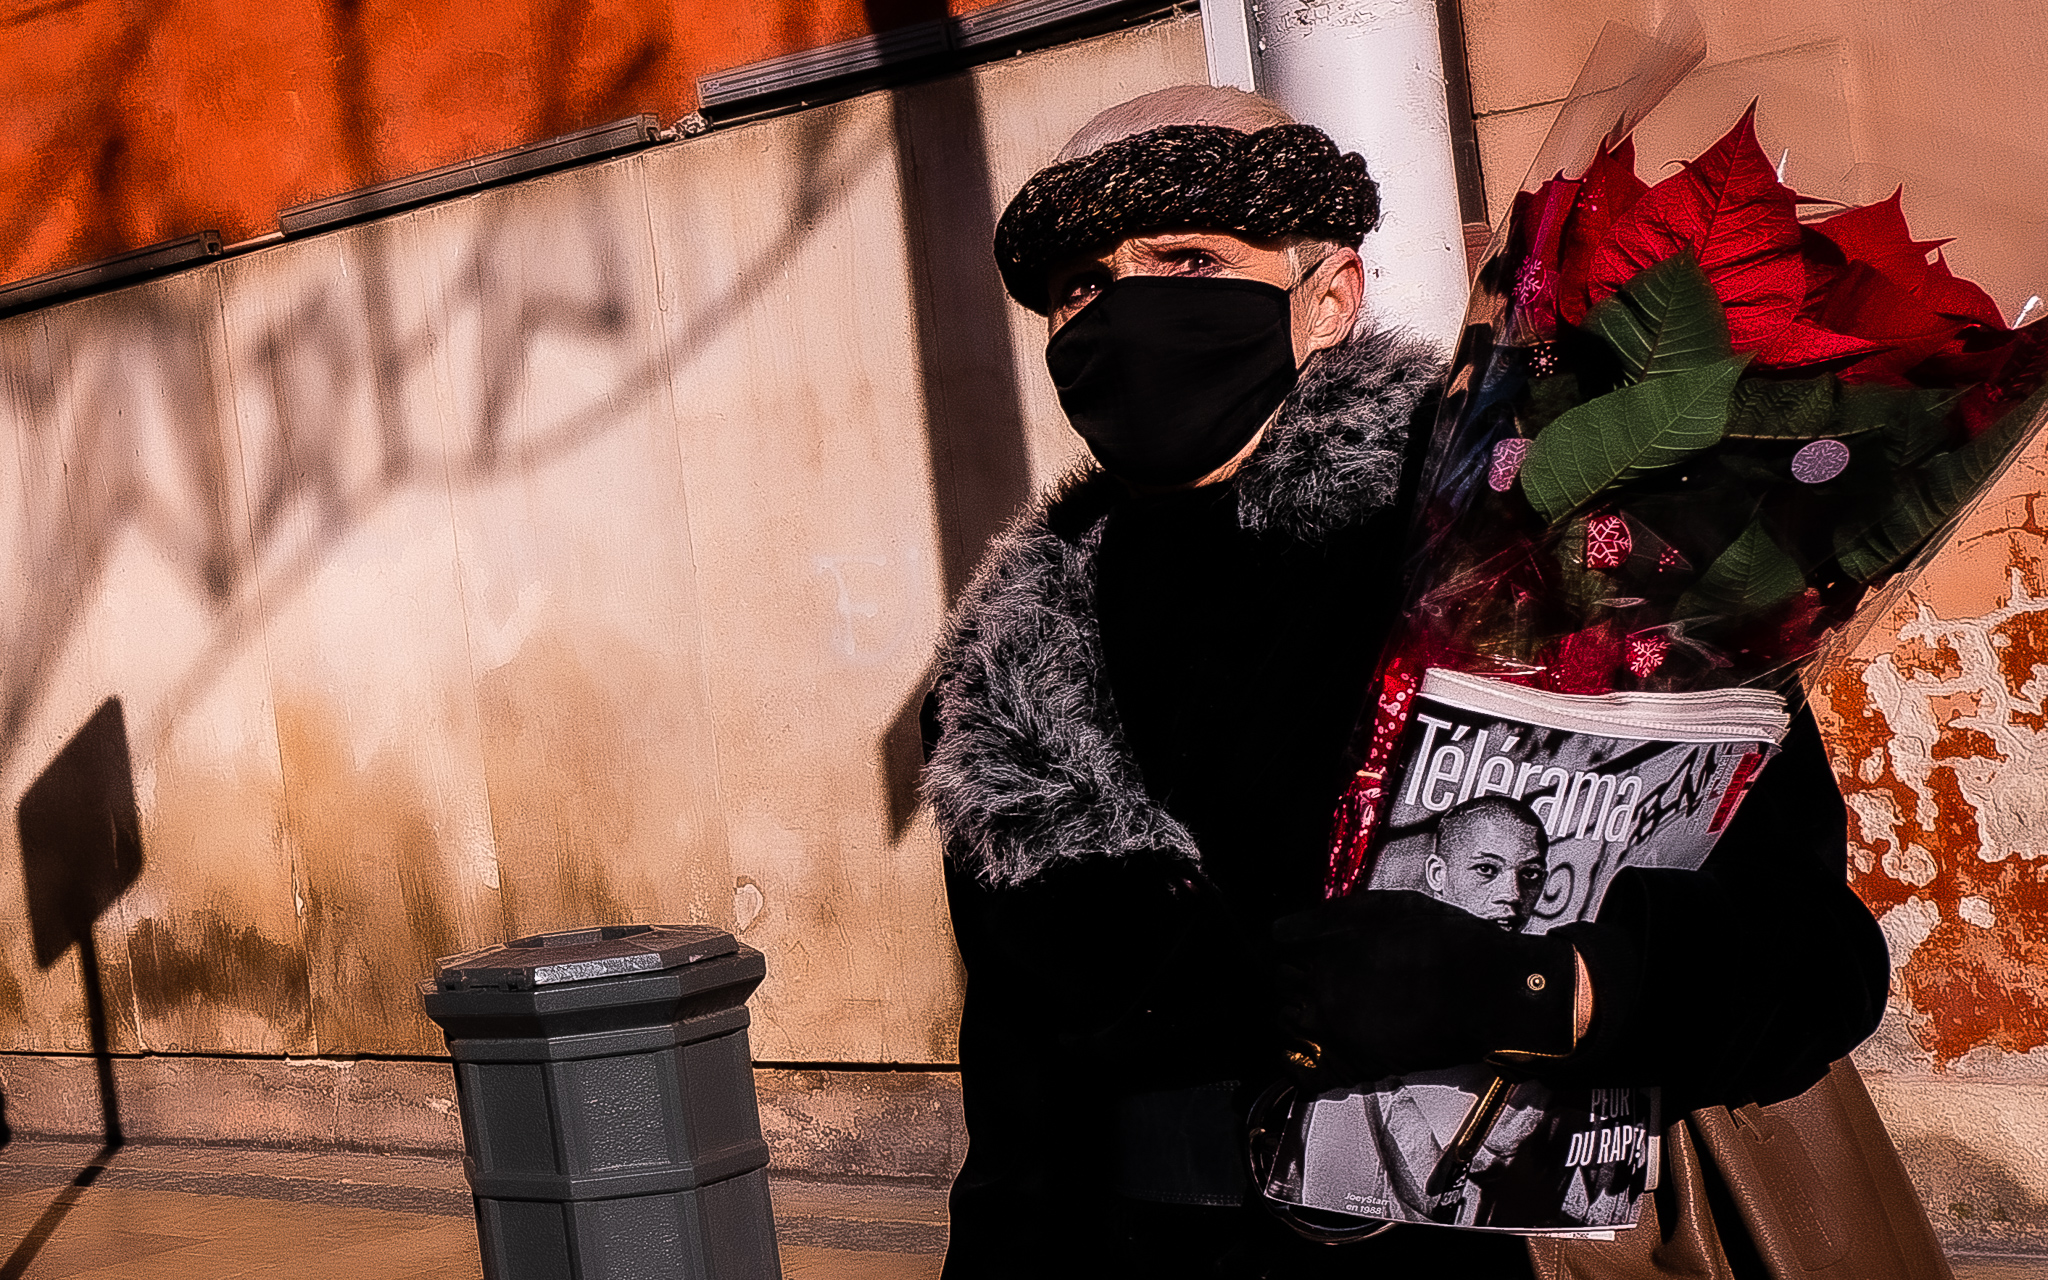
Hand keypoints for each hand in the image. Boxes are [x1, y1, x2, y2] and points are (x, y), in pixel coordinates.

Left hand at [1273, 890, 1579, 1078]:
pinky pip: (1300, 1071)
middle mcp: (1317, 986)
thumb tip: (1289, 927)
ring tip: (1325, 1016)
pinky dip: (1301, 1064)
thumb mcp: (1385, 906)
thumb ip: (1329, 916)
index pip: (1274, 949)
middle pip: (1278, 987)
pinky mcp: (1349, 1064)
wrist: (1487, 991)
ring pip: (1284, 1027)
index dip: (1291, 951)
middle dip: (1293, 984)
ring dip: (1297, 1021)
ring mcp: (1331, 1028)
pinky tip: (1319, 1053)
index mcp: (1322, 945)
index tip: (1303, 955)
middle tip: (1321, 985)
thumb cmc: (1446, 942)